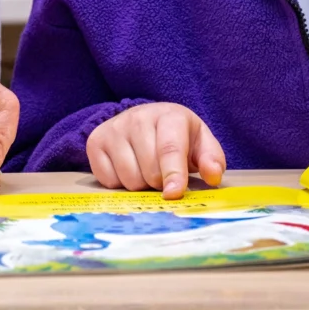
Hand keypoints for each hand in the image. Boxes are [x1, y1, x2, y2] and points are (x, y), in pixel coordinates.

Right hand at [86, 102, 225, 199]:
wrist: (145, 120)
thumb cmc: (178, 136)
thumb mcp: (200, 143)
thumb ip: (211, 159)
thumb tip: (213, 176)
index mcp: (169, 115)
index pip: (170, 148)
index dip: (173, 174)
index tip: (174, 194)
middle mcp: (138, 117)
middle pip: (149, 170)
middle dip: (159, 183)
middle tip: (164, 175)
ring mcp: (114, 128)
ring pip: (128, 178)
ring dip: (140, 186)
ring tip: (146, 170)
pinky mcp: (95, 141)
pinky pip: (108, 180)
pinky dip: (119, 184)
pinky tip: (128, 168)